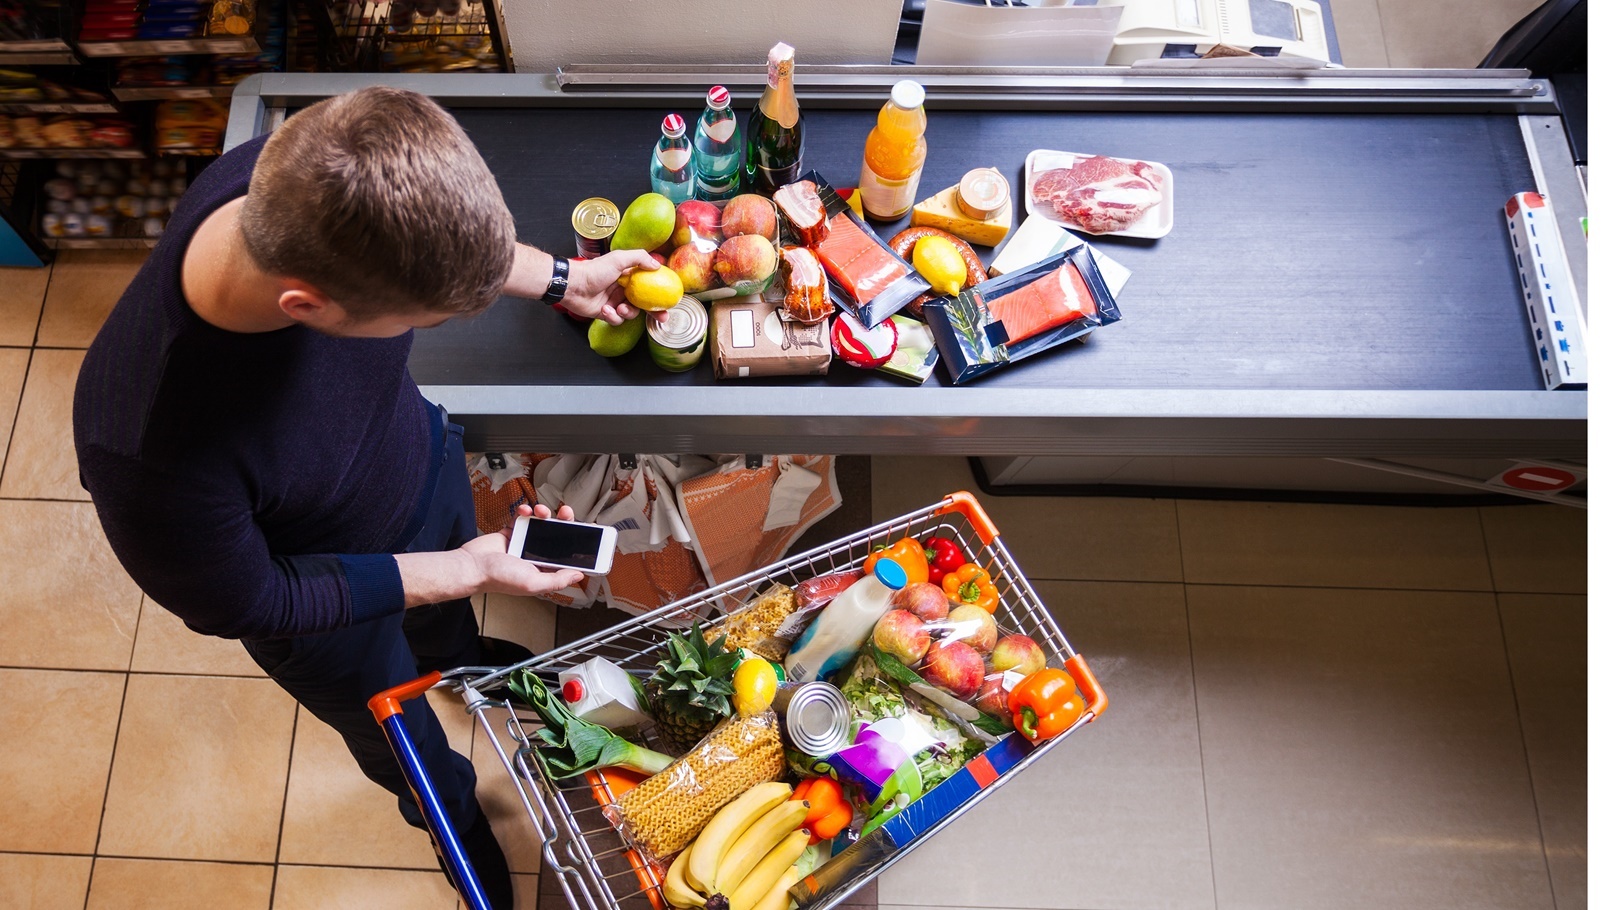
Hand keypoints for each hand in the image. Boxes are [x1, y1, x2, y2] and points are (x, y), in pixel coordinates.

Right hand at [459, 502, 584, 596]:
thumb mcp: (533, 583)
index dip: (578, 545)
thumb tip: (578, 575)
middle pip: (557, 536)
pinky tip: (524, 511)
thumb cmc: (499, 578)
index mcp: (543, 570)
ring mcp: (524, 543)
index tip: (588, 532)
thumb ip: (557, 579)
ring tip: (540, 511)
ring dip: (543, 514)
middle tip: (566, 513)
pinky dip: (525, 512)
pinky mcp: (512, 532)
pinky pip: (524, 518)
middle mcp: (536, 556)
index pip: (567, 556)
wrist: (472, 565)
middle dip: (564, 522)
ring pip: (542, 524)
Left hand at [559, 250, 666, 325]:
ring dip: (628, 313)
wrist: (572, 285)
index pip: (648, 285)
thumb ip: (639, 258)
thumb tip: (657, 265)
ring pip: (631, 313)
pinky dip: (612, 316)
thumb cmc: (593, 270)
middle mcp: (623, 289)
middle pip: (644, 303)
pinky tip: (605, 309)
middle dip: (653, 312)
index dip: (659, 292)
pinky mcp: (606, 313)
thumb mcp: (618, 258)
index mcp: (627, 276)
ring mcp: (615, 302)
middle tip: (662, 318)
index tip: (669, 300)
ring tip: (620, 309)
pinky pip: (616, 320)